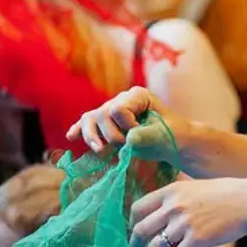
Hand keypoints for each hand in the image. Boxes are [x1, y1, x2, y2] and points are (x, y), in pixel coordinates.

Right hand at [66, 87, 190, 163]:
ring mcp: (111, 111)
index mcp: (137, 96)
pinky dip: (80, 131)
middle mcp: (121, 100)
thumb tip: (130, 139)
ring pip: (91, 119)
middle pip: (102, 115)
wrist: (174, 143)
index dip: (127, 126)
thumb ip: (149, 135)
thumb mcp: (166, 134)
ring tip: (100, 150)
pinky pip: (88, 124)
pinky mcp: (107, 125)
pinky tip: (71, 137)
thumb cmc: (173, 135)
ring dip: (92, 136)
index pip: (118, 109)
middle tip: (128, 146)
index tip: (142, 135)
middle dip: (112, 135)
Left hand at [130, 176, 246, 246]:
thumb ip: (178, 198)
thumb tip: (165, 215)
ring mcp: (184, 224)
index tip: (134, 234)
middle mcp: (173, 206)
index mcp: (171, 191)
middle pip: (141, 230)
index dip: (131, 224)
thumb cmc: (229, 193)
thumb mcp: (197, 187)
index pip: (138, 208)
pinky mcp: (198, 239)